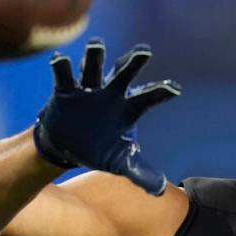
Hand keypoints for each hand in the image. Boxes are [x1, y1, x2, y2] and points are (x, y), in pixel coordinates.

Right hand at [32, 38, 180, 194]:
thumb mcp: (120, 162)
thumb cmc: (100, 149)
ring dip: (95, 56)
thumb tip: (160, 191)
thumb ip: (140, 172)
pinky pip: (63, 76)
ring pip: (93, 67)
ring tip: (97, 45)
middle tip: (144, 52)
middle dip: (133, 62)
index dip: (160, 92)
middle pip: (123, 73)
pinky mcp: (65, 90)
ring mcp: (88, 88)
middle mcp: (110, 92)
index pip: (148, 98)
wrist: (68, 147)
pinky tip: (61, 60)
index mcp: (128, 108)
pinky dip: (62, 67)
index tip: (174, 89)